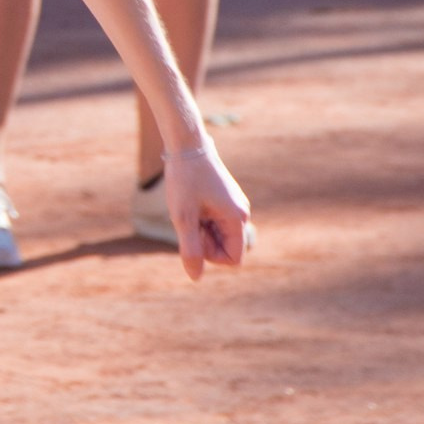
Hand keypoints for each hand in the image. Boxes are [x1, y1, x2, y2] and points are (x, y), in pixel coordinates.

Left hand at [160, 144, 253, 281]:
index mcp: (237, 219)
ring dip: (200, 229)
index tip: (194, 234)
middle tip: (188, 218)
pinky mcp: (225, 201)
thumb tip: (195, 278)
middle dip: (204, 241)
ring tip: (188, 208)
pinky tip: (190, 202)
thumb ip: (190, 248)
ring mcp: (233, 207)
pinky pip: (214, 223)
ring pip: (218, 235)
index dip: (210, 256)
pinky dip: (200, 219)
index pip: (232, 260)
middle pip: (225, 248)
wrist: (186, 145)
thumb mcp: (183, 217)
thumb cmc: (184, 179)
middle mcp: (241, 214)